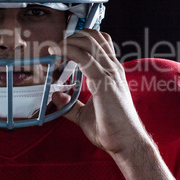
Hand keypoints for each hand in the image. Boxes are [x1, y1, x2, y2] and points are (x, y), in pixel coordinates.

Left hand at [50, 29, 144, 154]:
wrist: (126, 143)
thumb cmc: (111, 130)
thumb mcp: (84, 115)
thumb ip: (70, 104)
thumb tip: (56, 95)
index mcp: (111, 72)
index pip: (99, 43)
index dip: (80, 39)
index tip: (61, 47)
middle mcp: (112, 68)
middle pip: (94, 36)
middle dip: (72, 36)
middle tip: (55, 47)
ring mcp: (110, 73)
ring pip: (89, 42)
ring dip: (67, 41)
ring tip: (53, 49)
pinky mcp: (103, 81)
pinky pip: (83, 57)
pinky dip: (66, 50)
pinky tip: (55, 53)